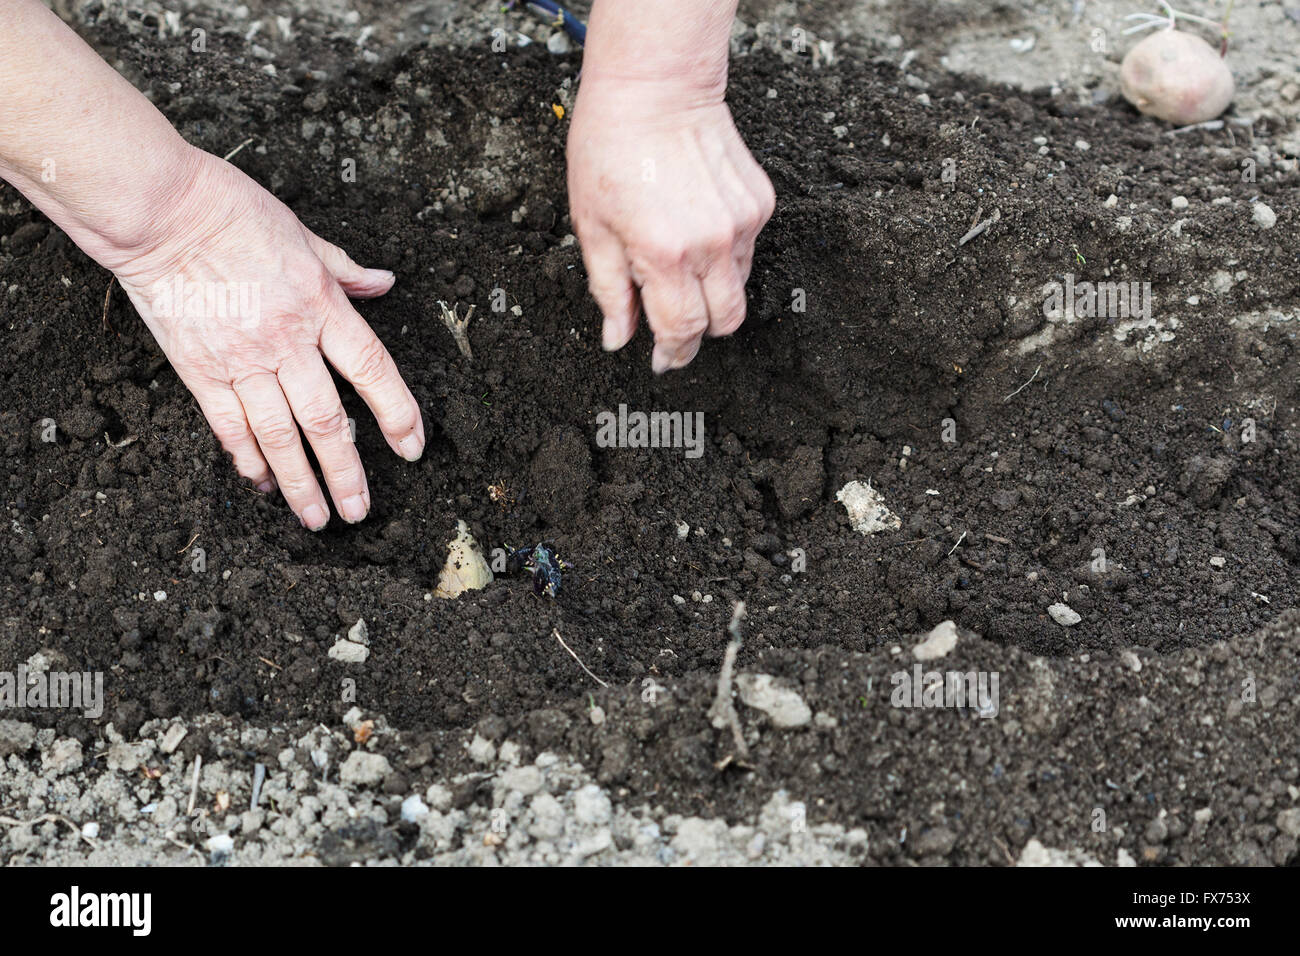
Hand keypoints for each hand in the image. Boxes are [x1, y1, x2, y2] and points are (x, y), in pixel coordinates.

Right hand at [109, 148, 423, 529]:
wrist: (158, 211)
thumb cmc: (231, 211)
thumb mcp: (303, 234)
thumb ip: (345, 270)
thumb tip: (384, 283)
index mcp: (320, 305)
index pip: (372, 370)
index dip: (397, 413)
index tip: (412, 448)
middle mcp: (286, 340)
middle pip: (327, 419)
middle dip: (347, 472)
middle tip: (359, 511)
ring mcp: (241, 359)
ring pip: (279, 436)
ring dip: (301, 483)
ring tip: (317, 519)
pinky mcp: (199, 369)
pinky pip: (229, 427)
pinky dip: (248, 459)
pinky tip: (263, 484)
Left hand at [567, 78, 774, 372]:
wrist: (655, 87)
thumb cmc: (611, 148)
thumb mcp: (592, 226)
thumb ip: (610, 289)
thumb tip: (619, 337)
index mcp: (665, 254)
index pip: (683, 329)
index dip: (674, 353)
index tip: (664, 359)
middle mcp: (712, 243)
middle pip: (725, 321)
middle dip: (700, 333)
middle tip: (674, 327)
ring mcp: (742, 222)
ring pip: (740, 287)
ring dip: (713, 292)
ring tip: (680, 267)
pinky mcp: (760, 201)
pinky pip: (748, 249)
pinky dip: (726, 254)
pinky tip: (697, 228)